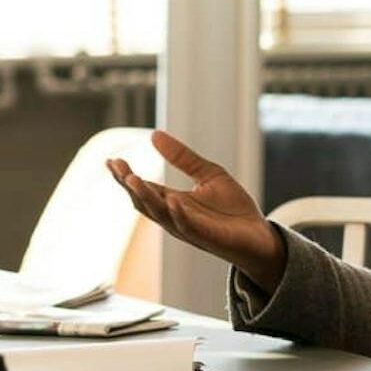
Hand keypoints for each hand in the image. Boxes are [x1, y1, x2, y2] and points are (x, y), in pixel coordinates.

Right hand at [107, 131, 285, 290]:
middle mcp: (174, 216)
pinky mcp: (206, 236)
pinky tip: (171, 199)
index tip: (111, 160)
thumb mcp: (209, 174)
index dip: (125, 175)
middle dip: (128, 184)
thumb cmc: (233, 210)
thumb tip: (153, 134)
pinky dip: (178, 213)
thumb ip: (182, 157)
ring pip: (160, 214)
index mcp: (172, 202)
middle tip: (116, 165)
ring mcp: (188, 228)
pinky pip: (187, 225)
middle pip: (143, 201)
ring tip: (132, 178)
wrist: (260, 236)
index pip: (143, 188)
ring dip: (145, 197)